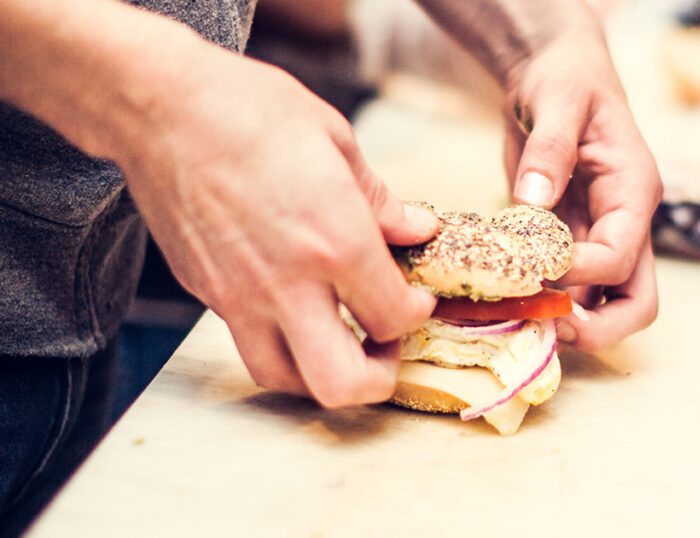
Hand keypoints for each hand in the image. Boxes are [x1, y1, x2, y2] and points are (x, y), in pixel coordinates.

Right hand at [121, 42, 437, 406]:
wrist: (159, 107)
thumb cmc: (249, 110)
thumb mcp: (336, 140)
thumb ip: (380, 200)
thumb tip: (417, 230)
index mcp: (336, 241)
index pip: (393, 318)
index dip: (416, 315)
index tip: (416, 299)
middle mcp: (289, 283)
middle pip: (342, 382)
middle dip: (378, 379)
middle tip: (387, 348)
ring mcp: (240, 297)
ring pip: (286, 380)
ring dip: (323, 374)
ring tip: (341, 342)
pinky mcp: (206, 294)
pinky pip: (248, 344)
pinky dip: (281, 343)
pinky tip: (295, 311)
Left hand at [503, 26, 661, 351]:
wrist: (555, 73)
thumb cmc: (565, 79)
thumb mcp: (558, 99)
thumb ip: (549, 148)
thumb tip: (534, 200)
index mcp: (634, 191)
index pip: (622, 254)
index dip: (581, 272)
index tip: (536, 270)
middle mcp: (625, 223)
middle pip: (638, 302)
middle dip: (598, 327)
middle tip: (546, 325)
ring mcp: (599, 237)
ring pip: (605, 306)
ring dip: (567, 322)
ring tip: (516, 317)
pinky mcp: (571, 242)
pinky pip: (569, 289)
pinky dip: (543, 302)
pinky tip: (504, 299)